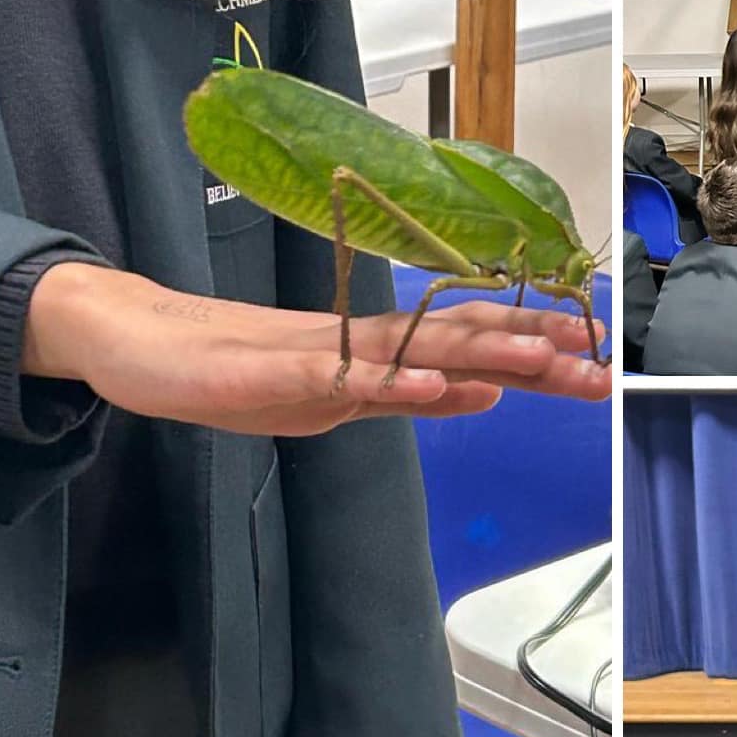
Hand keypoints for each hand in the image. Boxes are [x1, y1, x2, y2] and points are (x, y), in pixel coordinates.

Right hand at [24, 263, 609, 435]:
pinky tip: (441, 386)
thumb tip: (483, 394)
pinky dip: (397, 381)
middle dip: (533, 353)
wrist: (136, 341)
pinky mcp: (274, 374)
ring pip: (415, 350)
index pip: (467, 347)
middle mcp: (358, 344)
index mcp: (373, 354)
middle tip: (600, 361)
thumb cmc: (229, 368)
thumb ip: (402, 394)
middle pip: (457, 343)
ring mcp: (319, 355)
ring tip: (546, 356)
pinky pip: (344, 378)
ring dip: (484, 352)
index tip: (596, 356)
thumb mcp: (329, 395)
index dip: (532, 351)